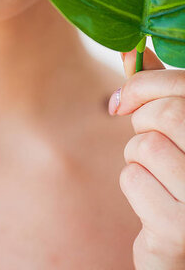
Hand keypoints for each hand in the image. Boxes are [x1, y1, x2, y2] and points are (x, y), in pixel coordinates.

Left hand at [108, 46, 184, 268]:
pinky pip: (133, 179)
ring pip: (146, 145)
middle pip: (167, 114)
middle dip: (141, 120)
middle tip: (143, 137)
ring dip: (135, 155)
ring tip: (153, 173)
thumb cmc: (178, 178)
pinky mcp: (181, 229)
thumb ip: (157, 93)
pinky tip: (151, 199)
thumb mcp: (174, 131)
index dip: (145, 83)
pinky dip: (131, 183)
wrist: (182, 251)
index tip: (124, 97)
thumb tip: (129, 52)